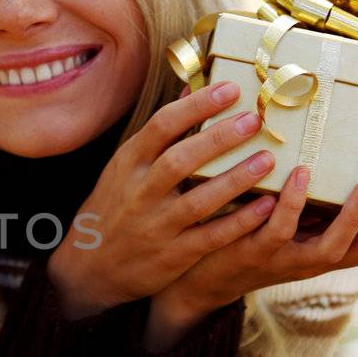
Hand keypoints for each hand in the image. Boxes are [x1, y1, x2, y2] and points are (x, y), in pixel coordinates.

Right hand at [47, 80, 283, 320]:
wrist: (89, 267)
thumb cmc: (114, 208)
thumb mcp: (124, 168)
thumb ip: (158, 134)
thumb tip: (190, 90)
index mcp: (128, 165)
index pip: (161, 126)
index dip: (197, 106)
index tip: (230, 89)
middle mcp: (140, 193)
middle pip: (180, 160)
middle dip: (219, 139)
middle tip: (254, 121)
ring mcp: (156, 226)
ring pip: (199, 200)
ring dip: (236, 179)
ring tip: (268, 159)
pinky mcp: (173, 256)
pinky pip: (211, 236)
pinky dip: (240, 222)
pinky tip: (266, 206)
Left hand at [144, 152, 357, 346]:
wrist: (196, 271)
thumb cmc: (246, 228)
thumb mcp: (285, 213)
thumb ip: (307, 187)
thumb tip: (322, 128)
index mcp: (328, 245)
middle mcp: (315, 259)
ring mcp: (285, 260)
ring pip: (333, 249)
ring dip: (353, 215)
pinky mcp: (253, 253)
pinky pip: (278, 233)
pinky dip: (292, 205)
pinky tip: (299, 174)